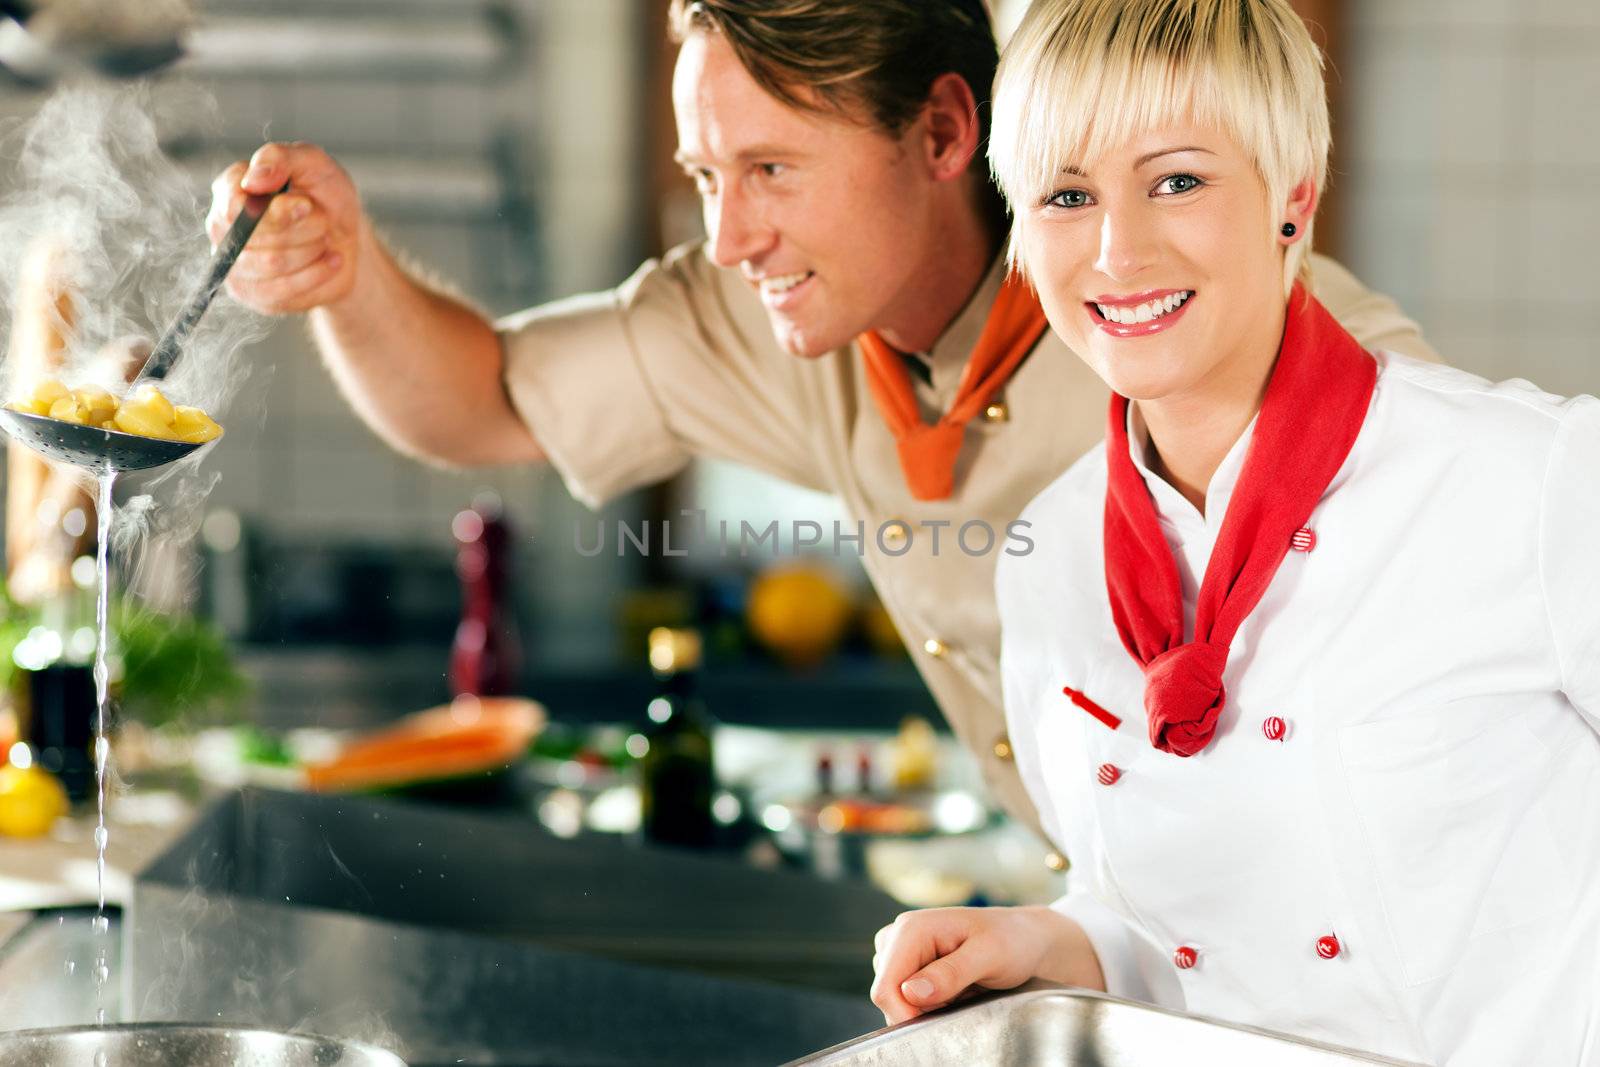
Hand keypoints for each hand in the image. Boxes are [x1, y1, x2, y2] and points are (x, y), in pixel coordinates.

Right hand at [207, 142, 364, 313]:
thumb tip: (253, 179)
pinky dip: (317, 274)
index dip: (275, 210)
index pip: (235, 205)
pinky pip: (283, 291)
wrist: (346, 239)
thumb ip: (280, 158)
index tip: (306, 204)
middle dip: (304, 228)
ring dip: (312, 250)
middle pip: (256, 236)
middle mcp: (224, 227)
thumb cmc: (325, 196)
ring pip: (272, 264)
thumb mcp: (313, 164)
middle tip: (323, 221)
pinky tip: (331, 261)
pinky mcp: (253, 295)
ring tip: (325, 239)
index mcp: (231, 190)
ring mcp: (235, 264)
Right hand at [869, 905, 1102, 1025]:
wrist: (1026, 939)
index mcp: (912, 928)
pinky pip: (906, 999)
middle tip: (960, 999)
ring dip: (925, 1008)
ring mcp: (903, 952)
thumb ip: (952, 973)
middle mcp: (900, 937)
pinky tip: (955, 993)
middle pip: (887, 995)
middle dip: (919, 1010)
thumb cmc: (1013, 940)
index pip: (885, 988)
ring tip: (961, 992)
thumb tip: (912, 992)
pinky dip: (929, 1005)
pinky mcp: (910, 966)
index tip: (939, 1025)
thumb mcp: (990, 955)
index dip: (905, 1015)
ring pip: (896, 999)